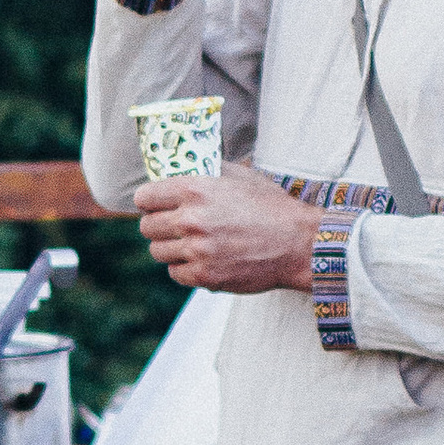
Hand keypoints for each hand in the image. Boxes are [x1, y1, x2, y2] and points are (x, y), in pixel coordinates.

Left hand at [131, 167, 318, 293]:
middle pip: (147, 227)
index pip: (144, 197)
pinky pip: (175, 273)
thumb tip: (183, 168)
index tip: (156, 206)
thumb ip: (208, 172)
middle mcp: (191, 219)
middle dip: (158, 226)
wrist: (298, 243)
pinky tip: (202, 260)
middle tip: (175, 227)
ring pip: (158, 252)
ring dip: (171, 249)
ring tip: (191, 244)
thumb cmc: (272, 208)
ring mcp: (197, 250)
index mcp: (195, 190)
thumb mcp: (240, 177)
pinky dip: (185, 269)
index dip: (149, 202)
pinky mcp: (205, 275)